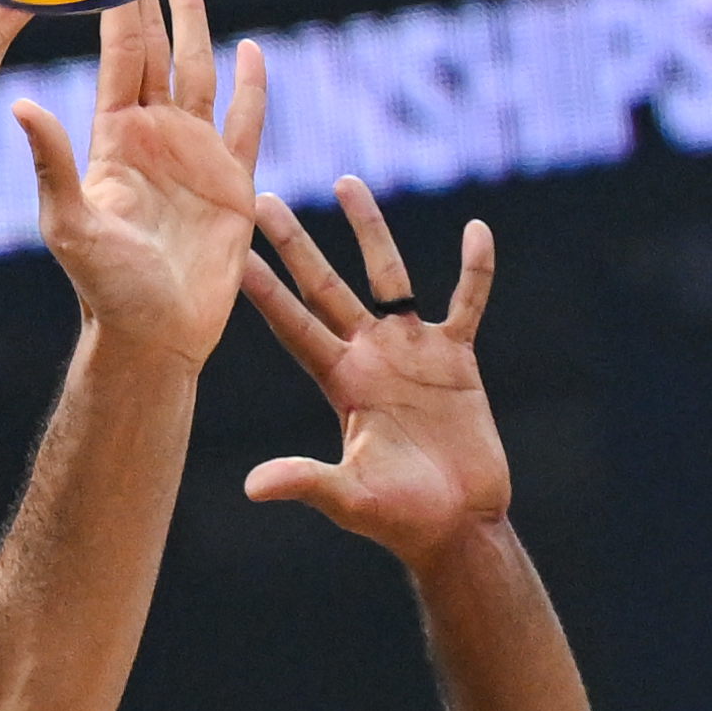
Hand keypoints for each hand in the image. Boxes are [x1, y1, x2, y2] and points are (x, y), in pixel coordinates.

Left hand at [15, 0, 269, 361]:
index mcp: (114, 137)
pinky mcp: (233, 182)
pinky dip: (253, 87)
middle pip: (159, 49)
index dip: (121, 5)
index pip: (121, 55)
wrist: (154, 337)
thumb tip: (21, 104)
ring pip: (199, 71)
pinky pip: (246, 122)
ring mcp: (194, 155)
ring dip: (199, 25)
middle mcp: (154, 136)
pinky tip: (254, 51)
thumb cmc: (103, 290)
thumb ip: (52, 163)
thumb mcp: (70, 224)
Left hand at [235, 178, 504, 557]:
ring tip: (346, 182)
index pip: (294, 325)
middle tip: (265, 199)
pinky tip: (477, 229)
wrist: (457, 528)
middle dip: (296, 244)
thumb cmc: (402, 520)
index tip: (234, 251)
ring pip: (389, 276)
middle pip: (326, 286)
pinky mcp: (456, 360)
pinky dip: (475, 270)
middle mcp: (369, 358)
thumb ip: (306, 481)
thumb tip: (253, 488)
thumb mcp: (350, 498)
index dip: (266, 290)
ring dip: (370, 231)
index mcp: (340, 382)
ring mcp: (411, 354)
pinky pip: (468, 302)